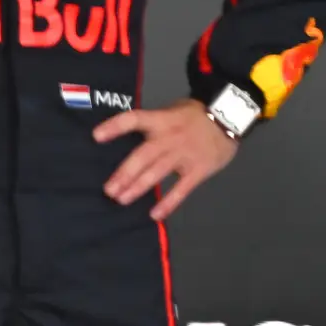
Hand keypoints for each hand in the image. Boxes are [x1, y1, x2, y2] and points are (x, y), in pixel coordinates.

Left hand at [99, 104, 236, 221]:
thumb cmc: (194, 114)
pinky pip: (182, 189)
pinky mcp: (199, 170)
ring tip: (121, 199)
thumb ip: (152, 123)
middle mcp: (169, 138)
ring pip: (157, 173)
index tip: (96, 136)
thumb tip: (127, 136)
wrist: (229, 117)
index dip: (114, 127)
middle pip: (142, 155)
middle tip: (108, 190)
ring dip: (138, 188)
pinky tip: (155, 214)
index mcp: (160, 120)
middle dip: (124, 174)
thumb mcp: (170, 111)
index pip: (133, 119)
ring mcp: (184, 155)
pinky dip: (168, 202)